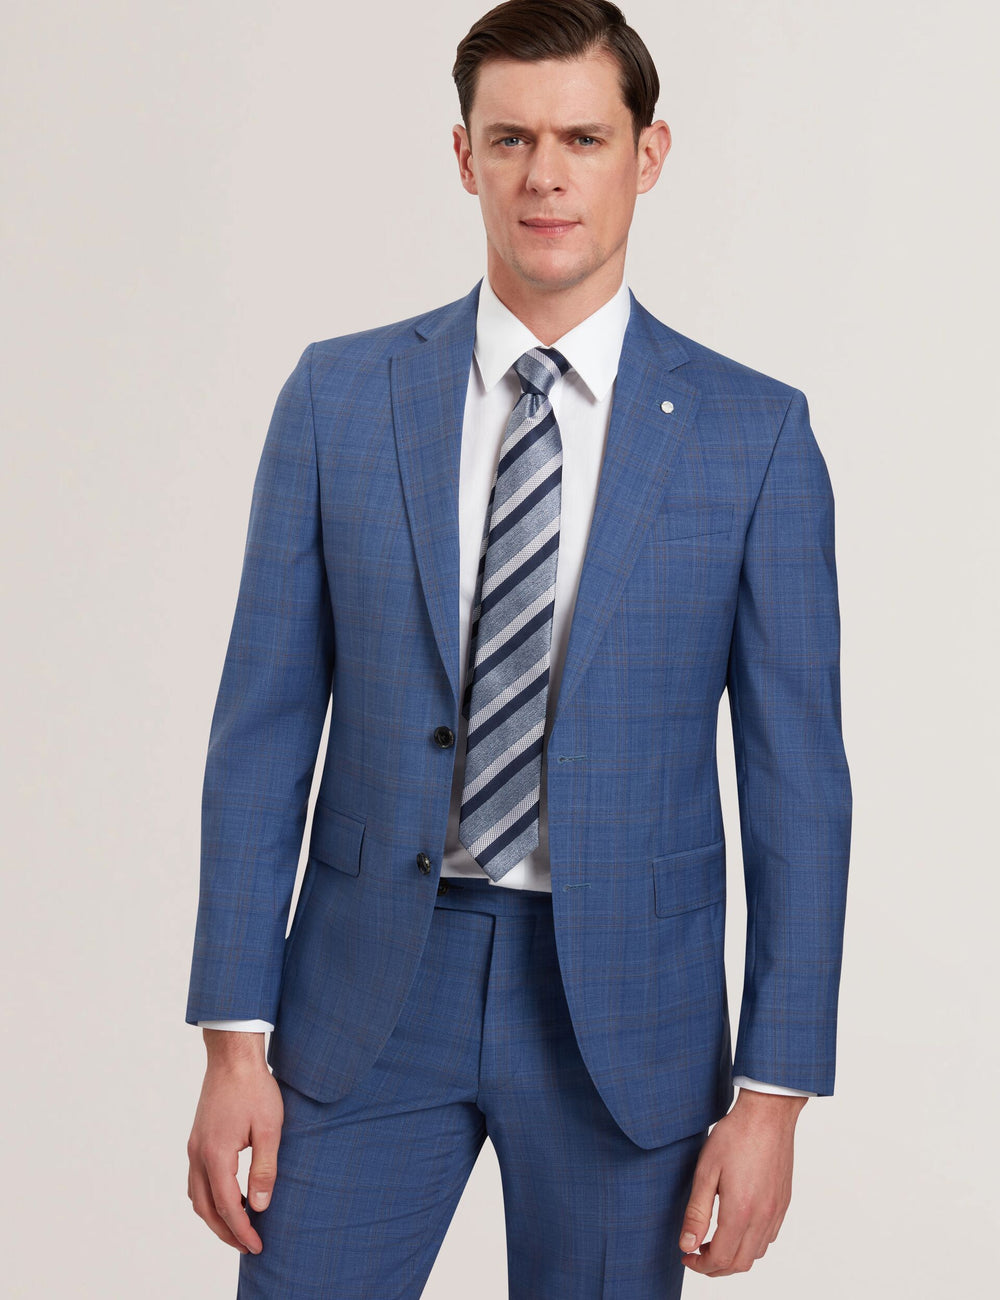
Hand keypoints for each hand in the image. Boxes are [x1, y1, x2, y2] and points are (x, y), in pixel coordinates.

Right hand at [187, 1031, 283, 1253]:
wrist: (232, 1056)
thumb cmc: (255, 1088)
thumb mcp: (269, 1128)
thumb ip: (264, 1169)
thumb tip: (260, 1207)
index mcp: (216, 1154)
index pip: (227, 1206)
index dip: (241, 1230)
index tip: (257, 1246)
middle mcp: (198, 1154)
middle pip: (206, 1208)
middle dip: (226, 1232)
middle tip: (248, 1245)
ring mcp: (194, 1146)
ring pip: (198, 1196)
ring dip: (216, 1216)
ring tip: (240, 1226)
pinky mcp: (197, 1139)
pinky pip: (197, 1180)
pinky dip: (211, 1197)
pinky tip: (232, 1196)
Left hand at [677, 1089, 805, 1275]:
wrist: (767, 1114)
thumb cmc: (735, 1137)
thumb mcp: (706, 1172)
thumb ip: (696, 1213)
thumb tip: (687, 1245)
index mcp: (740, 1212)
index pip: (721, 1258)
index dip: (701, 1265)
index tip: (687, 1257)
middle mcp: (762, 1217)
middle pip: (741, 1263)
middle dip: (716, 1267)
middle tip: (697, 1255)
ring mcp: (776, 1211)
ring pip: (757, 1253)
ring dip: (735, 1256)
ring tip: (714, 1242)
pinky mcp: (783, 1202)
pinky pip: (769, 1236)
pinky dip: (751, 1243)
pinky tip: (737, 1227)